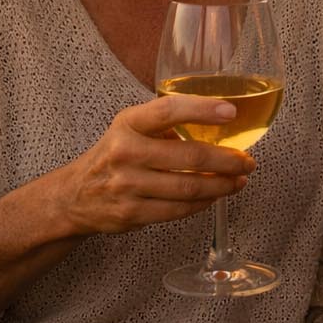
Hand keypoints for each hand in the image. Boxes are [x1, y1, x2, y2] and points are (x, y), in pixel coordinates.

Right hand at [55, 95, 256, 235]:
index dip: (202, 109)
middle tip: (247, 161)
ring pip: (188, 187)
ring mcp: (127, 185)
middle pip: (189, 156)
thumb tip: (221, 122)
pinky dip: (203, 203)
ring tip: (239, 180)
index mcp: (128, 123)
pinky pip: (178, 210)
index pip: (168, 110)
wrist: (75, 195)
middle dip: (228, 160)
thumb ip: (166, 122)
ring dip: (222, 185)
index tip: (231, 111)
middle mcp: (126, 152)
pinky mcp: (131, 213)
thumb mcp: (131, 127)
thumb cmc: (115, 154)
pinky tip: (216, 196)